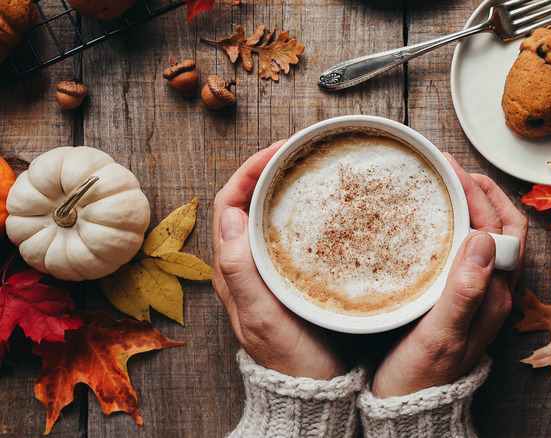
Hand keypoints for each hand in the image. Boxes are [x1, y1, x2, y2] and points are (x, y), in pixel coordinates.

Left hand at [212, 140, 346, 379]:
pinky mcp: (288, 278)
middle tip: (299, 149)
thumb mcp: (262, 316)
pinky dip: (298, 210)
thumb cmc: (291, 359)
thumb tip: (230, 217)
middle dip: (267, 169)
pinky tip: (321, 207)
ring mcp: (266, 271)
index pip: (229, 204)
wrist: (314, 390)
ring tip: (309, 167)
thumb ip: (240, 271)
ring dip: (282, 186)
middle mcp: (244, 266)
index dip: (249, 170)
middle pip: (246, 202)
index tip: (279, 149)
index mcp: (232, 270)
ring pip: (266, 215)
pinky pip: (285, 233)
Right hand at [371, 155, 526, 396]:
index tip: (453, 171)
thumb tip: (482, 238)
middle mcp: (493, 292)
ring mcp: (478, 295)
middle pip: (502, 228)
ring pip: (487, 238)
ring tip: (445, 185)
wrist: (409, 407)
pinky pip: (467, 251)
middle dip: (481, 191)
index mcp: (494, 295)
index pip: (502, 230)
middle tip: (450, 168)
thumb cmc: (422, 377)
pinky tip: (434, 223)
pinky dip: (456, 226)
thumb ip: (464, 291)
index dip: (482, 195)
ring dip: (472, 206)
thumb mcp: (441, 336)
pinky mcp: (460, 299)